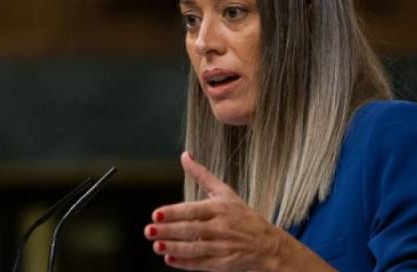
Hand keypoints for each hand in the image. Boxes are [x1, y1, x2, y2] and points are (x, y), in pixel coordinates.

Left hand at [144, 152, 287, 270]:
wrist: (268, 245)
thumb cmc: (243, 216)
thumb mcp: (225, 193)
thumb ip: (202, 175)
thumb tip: (185, 155)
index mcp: (221, 208)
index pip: (193, 210)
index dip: (173, 213)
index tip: (155, 213)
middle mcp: (222, 226)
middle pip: (191, 229)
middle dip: (168, 230)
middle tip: (149, 230)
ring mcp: (223, 246)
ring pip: (195, 247)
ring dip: (174, 247)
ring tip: (156, 246)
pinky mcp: (223, 263)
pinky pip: (201, 263)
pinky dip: (186, 262)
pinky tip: (170, 259)